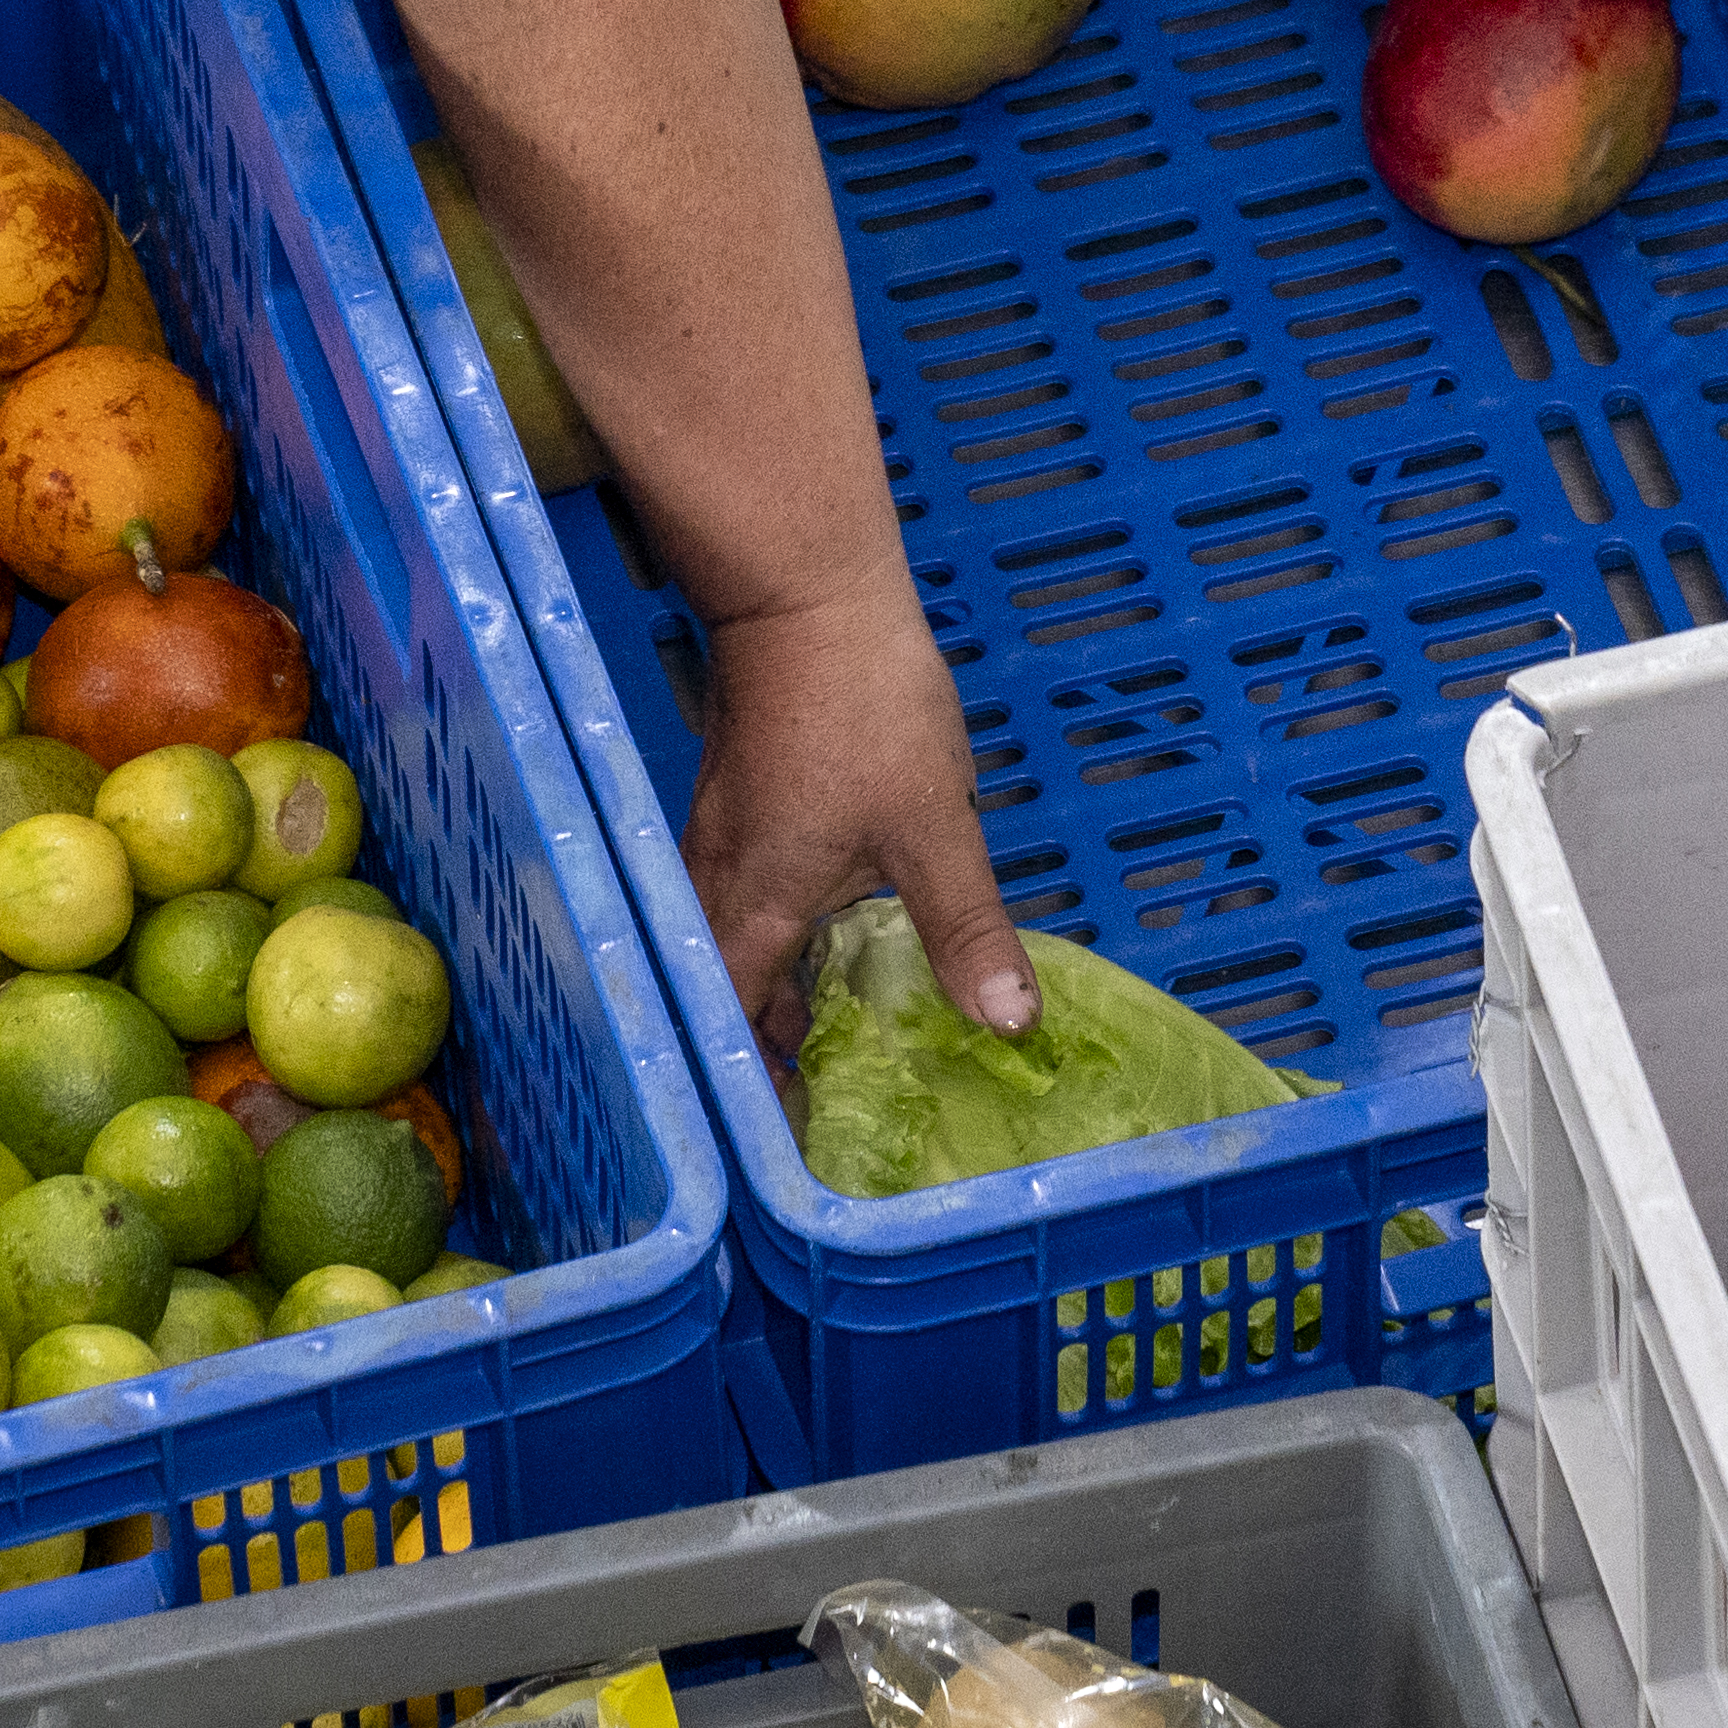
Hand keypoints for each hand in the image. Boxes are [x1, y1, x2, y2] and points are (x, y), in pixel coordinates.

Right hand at [684, 581, 1024, 1062]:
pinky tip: (828, 938)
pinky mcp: (735, 805)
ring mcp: (718, 841)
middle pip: (724, 996)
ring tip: (832, 1036)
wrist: (805, 592)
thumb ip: (967, 931)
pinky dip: (776, 940)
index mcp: (754, 908)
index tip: (795, 1135)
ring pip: (730, 946)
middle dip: (768, 1051)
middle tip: (826, 1097)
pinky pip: (741, 902)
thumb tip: (1011, 1026)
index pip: (734, 1032)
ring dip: (772, 994)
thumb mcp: (935, 829)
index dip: (759, 1092)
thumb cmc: (865, 708)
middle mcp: (716, 885)